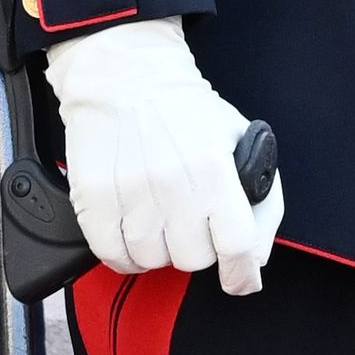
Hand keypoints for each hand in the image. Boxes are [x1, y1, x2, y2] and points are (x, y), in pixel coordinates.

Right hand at [43, 16, 283, 296]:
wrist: (124, 75)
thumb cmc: (187, 111)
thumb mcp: (241, 140)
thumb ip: (261, 200)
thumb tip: (256, 257)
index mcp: (213, 169)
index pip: (236, 245)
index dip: (242, 273)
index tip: (241, 280)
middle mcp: (172, 185)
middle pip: (193, 259)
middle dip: (198, 248)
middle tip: (190, 222)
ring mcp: (128, 193)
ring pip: (152, 261)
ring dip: (160, 250)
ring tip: (160, 220)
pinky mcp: (92, 198)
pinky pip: (111, 254)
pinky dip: (124, 253)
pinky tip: (132, 232)